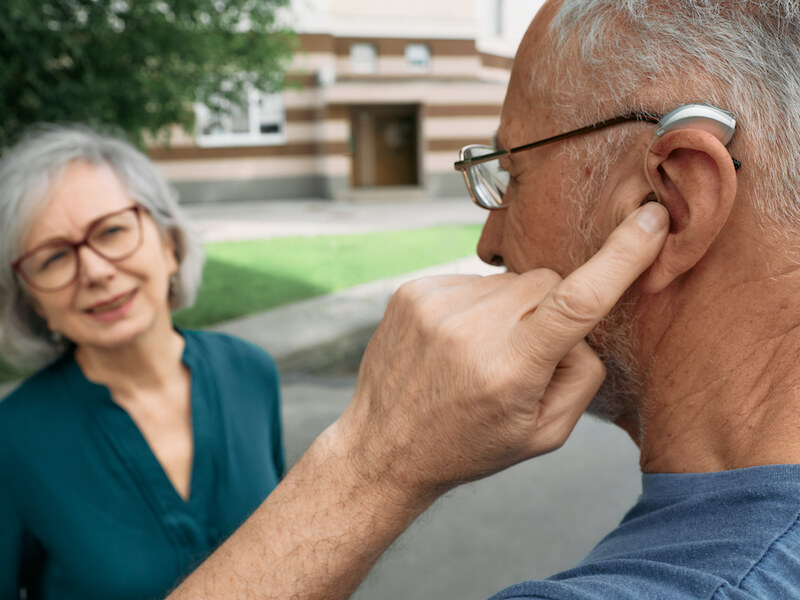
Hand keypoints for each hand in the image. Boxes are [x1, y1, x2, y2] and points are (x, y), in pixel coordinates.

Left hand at [332, 203, 668, 504]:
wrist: (384, 445)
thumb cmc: (469, 445)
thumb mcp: (542, 434)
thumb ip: (581, 377)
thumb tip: (583, 325)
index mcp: (511, 369)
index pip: (578, 300)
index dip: (623, 256)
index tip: (651, 219)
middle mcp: (471, 328)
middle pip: (547, 282)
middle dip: (551, 309)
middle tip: (525, 354)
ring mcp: (436, 304)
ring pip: (509, 280)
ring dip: (509, 309)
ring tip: (480, 353)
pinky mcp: (414, 291)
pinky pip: (473, 280)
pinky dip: (477, 306)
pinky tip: (456, 341)